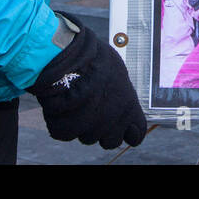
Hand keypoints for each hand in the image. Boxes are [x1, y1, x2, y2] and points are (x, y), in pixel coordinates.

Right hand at [27, 18, 146, 148]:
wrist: (69, 58)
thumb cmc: (94, 59)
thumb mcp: (118, 72)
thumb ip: (121, 93)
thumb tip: (120, 99)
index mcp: (129, 107)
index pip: (137, 134)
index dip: (129, 132)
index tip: (125, 130)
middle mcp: (112, 121)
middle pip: (110, 141)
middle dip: (103, 130)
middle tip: (94, 112)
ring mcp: (90, 128)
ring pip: (87, 137)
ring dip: (82, 124)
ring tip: (76, 101)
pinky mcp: (67, 129)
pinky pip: (64, 132)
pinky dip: (61, 121)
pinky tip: (62, 104)